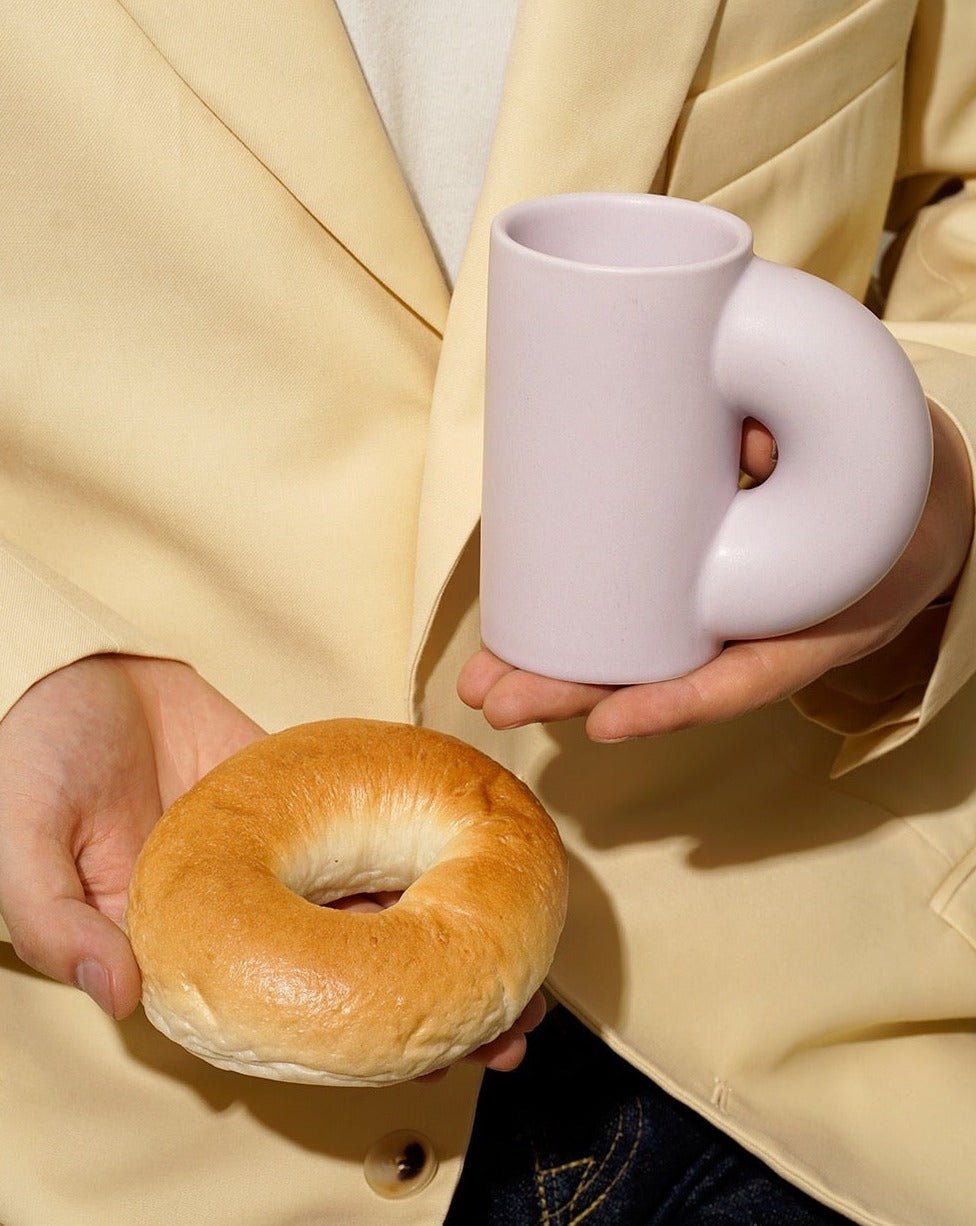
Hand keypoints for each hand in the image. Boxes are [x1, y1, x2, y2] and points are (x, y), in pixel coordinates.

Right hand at [0, 656, 542, 1076]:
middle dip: (425, 1004)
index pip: (281, 1019)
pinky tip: (470, 873)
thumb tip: (121, 992)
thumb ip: (60, 925)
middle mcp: (244, 910)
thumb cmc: (28, 764)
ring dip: (440, 935)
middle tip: (509, 1027)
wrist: (65, 673)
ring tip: (514, 962)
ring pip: (372, 904)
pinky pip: (365, 825)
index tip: (431, 1063)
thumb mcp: (22, 850)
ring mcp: (277, 853)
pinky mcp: (296, 794)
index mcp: (182, 946)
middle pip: (346, 971)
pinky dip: (417, 849)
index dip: (354, 1050)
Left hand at [459, 406, 973, 740]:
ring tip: (482, 680)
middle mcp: (753, 635)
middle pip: (655, 678)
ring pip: (629, 650)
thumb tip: (745, 441)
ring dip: (551, 665)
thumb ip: (811, 457)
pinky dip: (576, 619)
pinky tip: (518, 630)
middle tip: (493, 699)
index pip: (738, 681)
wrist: (904, 509)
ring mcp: (716, 613)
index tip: (608, 722)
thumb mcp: (872, 482)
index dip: (672, 706)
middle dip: (569, 690)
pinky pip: (628, 608)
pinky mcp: (688, 582)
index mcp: (808, 630)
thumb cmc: (890, 502)